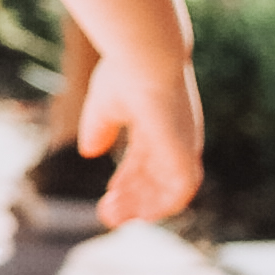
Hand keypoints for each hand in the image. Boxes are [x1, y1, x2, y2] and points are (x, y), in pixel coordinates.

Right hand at [89, 57, 204, 227]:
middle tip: (106, 215)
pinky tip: (140, 214)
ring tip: (113, 216)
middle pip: (156, 178)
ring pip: (168, 189)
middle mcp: (175, 137)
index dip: (128, 180)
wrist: (145, 57)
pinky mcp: (184, 153)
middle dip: (131, 198)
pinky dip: (162, 205)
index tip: (109, 195)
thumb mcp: (105, 106)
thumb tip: (90, 151)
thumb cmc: (125, 72)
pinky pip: (181, 191)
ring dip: (143, 207)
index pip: (146, 160)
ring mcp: (182, 145)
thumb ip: (99, 128)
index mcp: (158, 123)